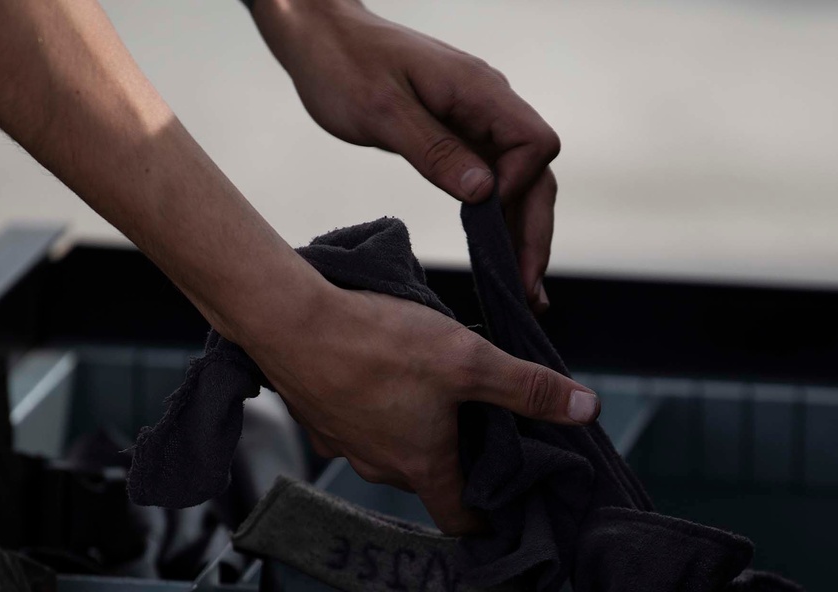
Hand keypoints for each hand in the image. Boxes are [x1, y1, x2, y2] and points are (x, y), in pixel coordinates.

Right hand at [242, 284, 599, 535]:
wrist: (291, 321)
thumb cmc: (380, 344)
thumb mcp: (468, 360)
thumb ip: (526, 388)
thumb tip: (588, 410)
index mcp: (421, 464)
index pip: (457, 518)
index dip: (483, 520)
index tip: (499, 509)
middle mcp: (379, 466)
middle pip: (426, 477)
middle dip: (452, 459)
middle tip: (474, 423)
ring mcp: (342, 445)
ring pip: (388, 448)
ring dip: (410, 430)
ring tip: (427, 390)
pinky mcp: (316, 418)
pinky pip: (355, 425)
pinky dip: (372, 411)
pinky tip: (376, 374)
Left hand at [253, 0, 558, 311]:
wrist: (319, 35)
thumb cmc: (343, 64)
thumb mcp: (382, 111)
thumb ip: (434, 150)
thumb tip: (484, 193)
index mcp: (479, 92)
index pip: (535, 145)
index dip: (521, 188)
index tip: (486, 220)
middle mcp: (487, 105)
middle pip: (535, 174)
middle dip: (533, 231)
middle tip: (528, 291)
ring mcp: (475, 121)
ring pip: (517, 182)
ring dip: (520, 233)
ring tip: (521, 290)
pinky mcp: (456, 135)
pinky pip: (490, 179)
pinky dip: (496, 218)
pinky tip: (495, 253)